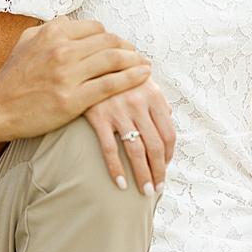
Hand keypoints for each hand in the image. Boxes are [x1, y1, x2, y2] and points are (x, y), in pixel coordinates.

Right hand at [0, 17, 152, 146]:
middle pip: (110, 42)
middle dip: (128, 48)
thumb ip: (49, 28)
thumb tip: (71, 21)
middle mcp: (61, 49)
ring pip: (114, 60)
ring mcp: (67, 75)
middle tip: (136, 56)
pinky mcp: (73, 99)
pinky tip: (142, 77)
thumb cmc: (12, 77)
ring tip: (144, 66)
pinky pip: (111, 84)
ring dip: (135, 61)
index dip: (111, 37)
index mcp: (52, 32)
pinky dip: (131, 78)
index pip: (96, 28)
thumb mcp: (26, 42)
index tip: (119, 47)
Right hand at [84, 77, 174, 195]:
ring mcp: (118, 110)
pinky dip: (116, 168)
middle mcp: (138, 102)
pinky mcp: (97, 116)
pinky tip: (120, 182)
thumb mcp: (138, 78)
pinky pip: (110, 148)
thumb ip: (155, 97)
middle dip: (158, 171)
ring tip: (144, 191)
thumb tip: (168, 114)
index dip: (168, 156)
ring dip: (142, 175)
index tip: (164, 169)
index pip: (168, 133)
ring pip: (136, 150)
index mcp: (153, 94)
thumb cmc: (113, 71)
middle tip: (156, 189)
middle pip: (155, 145)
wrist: (83, 60)